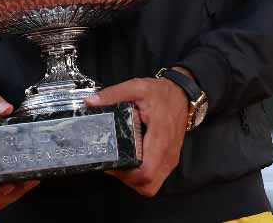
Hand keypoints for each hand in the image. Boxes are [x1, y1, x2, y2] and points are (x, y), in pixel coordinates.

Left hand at [86, 75, 188, 196]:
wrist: (182, 94)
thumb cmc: (161, 93)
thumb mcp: (137, 87)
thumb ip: (113, 94)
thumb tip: (90, 102)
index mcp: (160, 139)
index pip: (146, 172)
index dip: (126, 174)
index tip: (110, 164)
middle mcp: (167, 154)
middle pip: (148, 184)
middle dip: (128, 180)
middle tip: (112, 165)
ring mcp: (170, 159)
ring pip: (152, 184)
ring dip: (135, 181)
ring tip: (120, 165)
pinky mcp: (170, 159)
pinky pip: (156, 178)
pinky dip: (142, 177)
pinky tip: (131, 162)